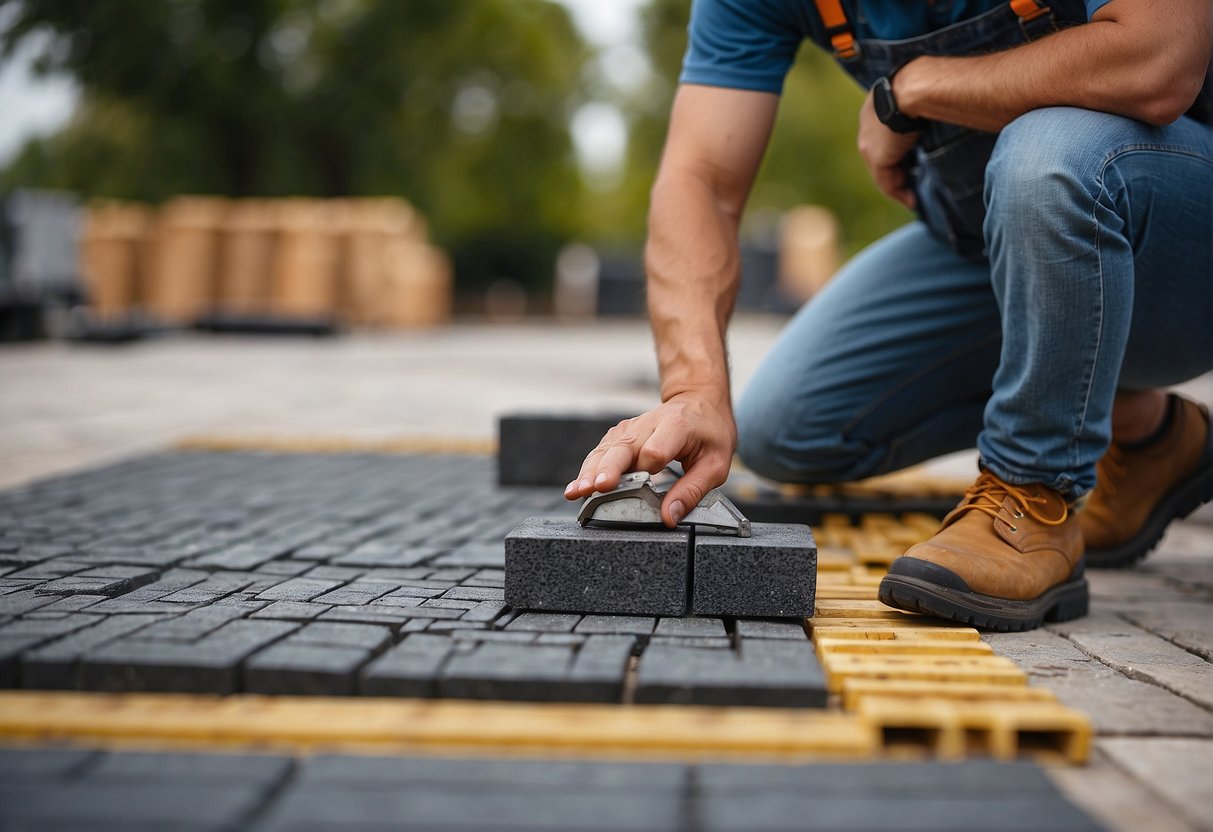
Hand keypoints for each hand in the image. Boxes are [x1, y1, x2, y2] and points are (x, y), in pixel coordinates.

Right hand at [564, 392, 737, 526]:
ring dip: (590, 470)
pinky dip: (589, 468)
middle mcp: (649, 424)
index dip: (648, 466)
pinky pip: (601, 450)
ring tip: (577, 491)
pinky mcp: (621, 434)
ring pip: (606, 449)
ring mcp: (631, 428)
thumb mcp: (716, 464)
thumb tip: (669, 517)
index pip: (656, 448)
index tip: (645, 482)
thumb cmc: (709, 432)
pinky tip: (578, 486)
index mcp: (677, 427)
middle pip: (623, 447)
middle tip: (595, 488)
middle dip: (608, 469)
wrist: (698, 401)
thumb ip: (692, 491)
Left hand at [857, 89, 918, 209]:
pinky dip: (899, 193)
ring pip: (882, 171)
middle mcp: (867, 125)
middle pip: (881, 153)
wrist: (915, 86)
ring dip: (898, 185)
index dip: (898, 147)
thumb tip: (947, 104)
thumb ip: (925, 104)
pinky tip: (912, 201)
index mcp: (876, 105)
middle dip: (897, 169)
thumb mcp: (920, 93)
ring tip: (913, 197)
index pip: (885, 132)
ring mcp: (868, 143)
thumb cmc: (926, 82)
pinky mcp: (876, 158)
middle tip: (912, 182)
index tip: (912, 158)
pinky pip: (886, 182)